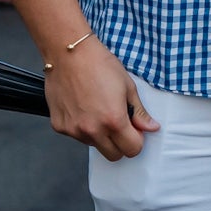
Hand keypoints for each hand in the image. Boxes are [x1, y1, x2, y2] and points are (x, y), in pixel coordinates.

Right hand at [45, 38, 158, 160]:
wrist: (69, 54)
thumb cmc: (99, 65)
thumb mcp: (128, 86)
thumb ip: (139, 112)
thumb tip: (151, 127)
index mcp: (113, 121)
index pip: (132, 149)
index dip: (137, 141)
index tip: (135, 131)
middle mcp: (92, 130)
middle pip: (113, 155)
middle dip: (121, 144)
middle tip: (120, 124)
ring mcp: (73, 130)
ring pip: (94, 146)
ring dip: (101, 136)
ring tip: (100, 110)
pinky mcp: (59, 126)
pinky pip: (76, 136)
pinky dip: (83, 128)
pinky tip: (84, 108)